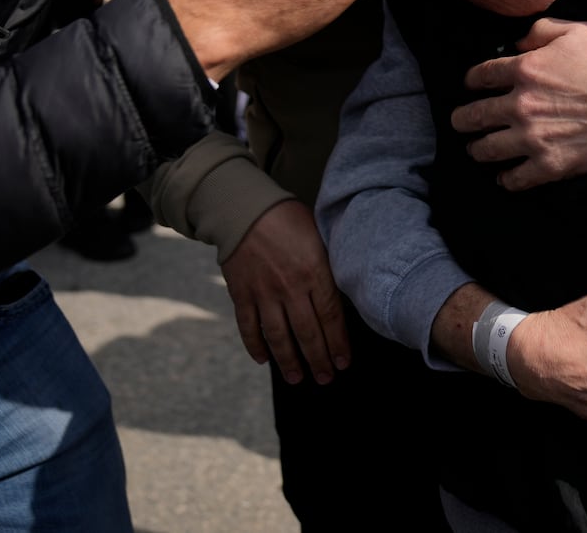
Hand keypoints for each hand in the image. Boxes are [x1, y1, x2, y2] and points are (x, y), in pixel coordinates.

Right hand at [221, 201, 349, 384]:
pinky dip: (255, 346)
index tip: (344, 363)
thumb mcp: (320, 236)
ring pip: (279, 337)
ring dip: (289, 361)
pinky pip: (249, 327)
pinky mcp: (242, 294)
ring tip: (297, 378)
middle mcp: (290, 287)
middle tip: (326, 378)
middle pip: (308, 333)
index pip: (331, 316)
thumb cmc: (288, 218)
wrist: (244, 209)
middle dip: (318, 360)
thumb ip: (330, 265)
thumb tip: (345, 290)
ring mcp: (264, 293)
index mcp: (315, 271)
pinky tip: (264, 359)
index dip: (338, 343)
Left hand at [450, 19, 586, 188]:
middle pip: (472, 116)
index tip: (472, 85)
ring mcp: (533, 138)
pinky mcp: (550, 165)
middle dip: (462, 119)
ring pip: (485, 149)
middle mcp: (521, 105)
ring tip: (477, 149)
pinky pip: (514, 179)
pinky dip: (505, 179)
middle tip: (460, 122)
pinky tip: (504, 176)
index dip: (471, 81)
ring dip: (477, 149)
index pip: (480, 76)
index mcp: (525, 70)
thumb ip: (540, 32)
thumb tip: (518, 43)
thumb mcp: (578, 31)